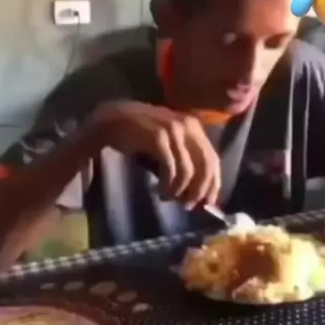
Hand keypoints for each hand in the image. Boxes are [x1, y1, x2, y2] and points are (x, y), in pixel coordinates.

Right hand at [95, 101, 220, 207]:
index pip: (213, 158)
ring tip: (168, 198)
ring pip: (188, 170)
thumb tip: (198, 191)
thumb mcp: (167, 141)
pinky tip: (161, 191)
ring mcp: (173, 130)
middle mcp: (187, 125)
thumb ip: (183, 158)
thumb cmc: (139, 133)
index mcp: (193, 126)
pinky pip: (171, 168)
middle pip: (206, 165)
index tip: (208, 202)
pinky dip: (168, 185)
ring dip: (180, 190)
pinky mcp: (158, 138)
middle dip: (199, 190)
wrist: (111, 119)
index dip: (213, 183)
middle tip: (188, 205)